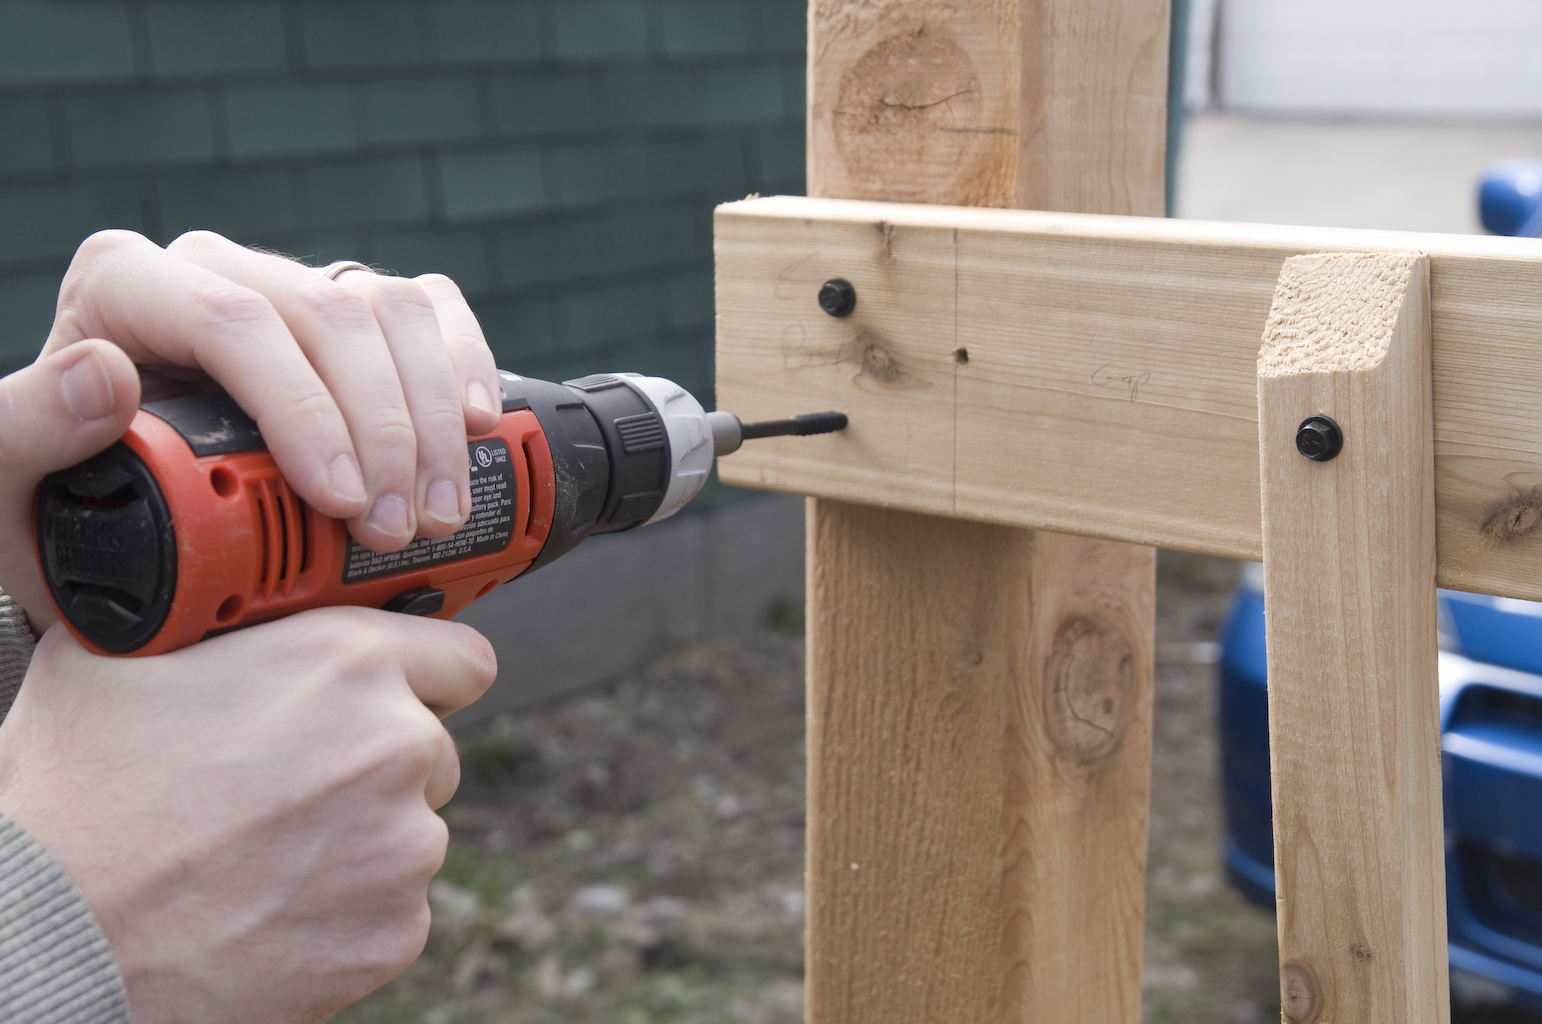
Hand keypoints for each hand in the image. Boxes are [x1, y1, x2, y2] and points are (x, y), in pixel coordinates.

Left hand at [0, 229, 500, 628]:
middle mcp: (217, 272)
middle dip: (385, 430)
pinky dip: (466, 366)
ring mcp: (294, 287)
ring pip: (392, 311)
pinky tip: (479, 429)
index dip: (304, 406)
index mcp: (126, 289)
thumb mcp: (7, 492)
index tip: (342, 503)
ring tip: (439, 513)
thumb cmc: (64, 509)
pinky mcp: (356, 312)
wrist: (130, 525)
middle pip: (330, 316)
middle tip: (401, 531)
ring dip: (435, 417)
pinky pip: (432, 311)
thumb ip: (26, 433)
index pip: (232, 319)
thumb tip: (104, 372)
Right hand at [0, 608, 494, 1022]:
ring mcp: (403, 847)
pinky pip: (391, 906)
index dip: (427, 672)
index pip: (462, 656)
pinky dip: (346, 909)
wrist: (51, 937)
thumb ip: (215, 621)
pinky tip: (270, 904)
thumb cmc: (74, 796)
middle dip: (376, 763)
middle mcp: (395, 748)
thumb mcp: (125, 656)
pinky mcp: (394, 931)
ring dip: (359, 838)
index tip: (401, 692)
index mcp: (348, 664)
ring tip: (262, 851)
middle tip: (290, 785)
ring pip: (409, 830)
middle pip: (431, 749)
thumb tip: (220, 598)